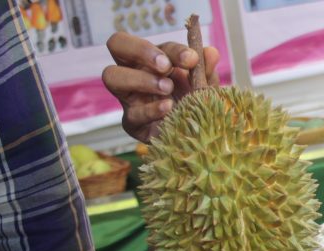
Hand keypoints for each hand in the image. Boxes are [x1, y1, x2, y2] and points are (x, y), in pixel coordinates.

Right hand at [102, 32, 219, 141]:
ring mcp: (129, 97)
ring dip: (140, 79)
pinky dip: (151, 110)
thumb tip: (211, 52)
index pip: (151, 42)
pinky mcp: (132, 123)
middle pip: (116, 44)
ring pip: (112, 77)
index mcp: (150, 58)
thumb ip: (205, 69)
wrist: (196, 134)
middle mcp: (133, 72)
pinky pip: (132, 114)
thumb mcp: (204, 83)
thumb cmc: (194, 100)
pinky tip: (168, 107)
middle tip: (165, 66)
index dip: (171, 50)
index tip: (191, 59)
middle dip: (140, 50)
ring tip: (167, 88)